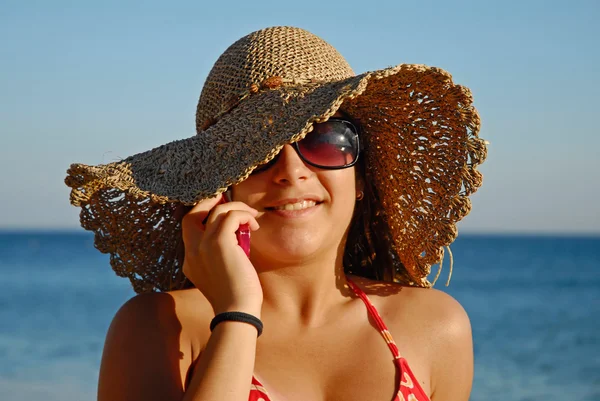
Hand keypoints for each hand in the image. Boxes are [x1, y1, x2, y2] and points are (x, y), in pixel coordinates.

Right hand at [182, 193, 262, 315]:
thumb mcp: (221, 274)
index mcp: (190, 260)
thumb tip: (236, 236)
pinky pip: (231, 216)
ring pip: (216, 210)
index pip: (189, 227)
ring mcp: (203, 245)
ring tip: (251, 216)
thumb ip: (220, 256)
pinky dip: (244, 215)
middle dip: (211, 202)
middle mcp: (191, 250)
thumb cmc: (236, 296)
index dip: (204, 214)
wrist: (237, 311)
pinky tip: (254, 225)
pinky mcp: (219, 243)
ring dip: (236, 208)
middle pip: (193, 213)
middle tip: (230, 200)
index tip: (221, 211)